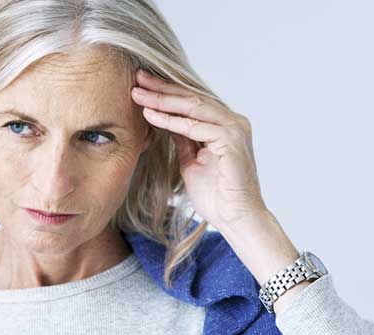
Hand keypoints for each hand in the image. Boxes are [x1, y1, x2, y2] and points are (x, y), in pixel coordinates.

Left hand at [131, 68, 268, 229]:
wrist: (236, 218)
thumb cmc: (217, 196)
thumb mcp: (191, 161)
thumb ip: (183, 139)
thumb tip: (166, 120)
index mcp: (226, 125)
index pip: (193, 103)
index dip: (167, 93)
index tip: (142, 86)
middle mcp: (233, 122)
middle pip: (192, 98)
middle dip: (162, 88)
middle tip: (137, 78)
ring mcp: (234, 128)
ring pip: (193, 107)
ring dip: (163, 99)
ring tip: (138, 93)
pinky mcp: (231, 139)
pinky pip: (195, 126)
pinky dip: (171, 120)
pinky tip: (150, 114)